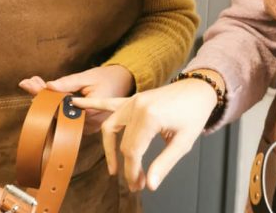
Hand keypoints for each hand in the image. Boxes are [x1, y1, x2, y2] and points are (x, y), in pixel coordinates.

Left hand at [19, 65, 136, 132]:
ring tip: (33, 84)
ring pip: (60, 115)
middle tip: (29, 82)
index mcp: (91, 111)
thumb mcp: (87, 77)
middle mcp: (89, 124)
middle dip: (42, 96)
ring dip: (47, 100)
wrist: (126, 81)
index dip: (44, 97)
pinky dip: (56, 104)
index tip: (32, 85)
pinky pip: (67, 116)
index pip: (60, 107)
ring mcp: (88, 127)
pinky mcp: (86, 125)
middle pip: (57, 113)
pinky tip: (45, 92)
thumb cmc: (108, 78)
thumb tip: (48, 87)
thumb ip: (67, 83)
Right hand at [74, 78, 217, 191]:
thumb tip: (150, 185)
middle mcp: (138, 106)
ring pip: (110, 128)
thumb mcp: (184, 142)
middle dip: (127, 167)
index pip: (132, 151)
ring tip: (113, 168)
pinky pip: (109, 103)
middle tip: (136, 183)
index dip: (132, 172)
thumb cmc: (194, 114)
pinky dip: (93, 104)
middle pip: (123, 144)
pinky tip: (76, 102)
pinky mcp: (133, 98)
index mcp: (150, 116)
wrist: (199, 89)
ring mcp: (133, 100)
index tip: (138, 185)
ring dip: (110, 149)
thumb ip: (164, 164)